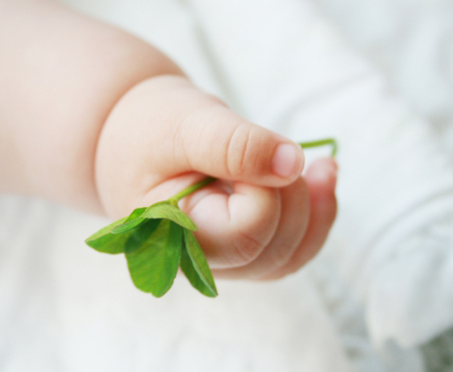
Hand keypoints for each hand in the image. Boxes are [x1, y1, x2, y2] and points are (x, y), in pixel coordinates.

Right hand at [95, 75, 336, 278]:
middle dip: (292, 196)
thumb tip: (293, 164)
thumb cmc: (147, 127)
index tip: (250, 148)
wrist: (132, 134)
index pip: (247, 234)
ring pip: (288, 255)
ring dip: (314, 208)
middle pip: (274, 250)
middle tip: (270, 148)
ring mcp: (220, 259)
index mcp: (172, 237)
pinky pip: (289, 249)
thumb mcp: (187, 123)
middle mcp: (196, 259)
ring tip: (320, 165)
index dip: (265, 190)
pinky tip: (320, 179)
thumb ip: (235, 145)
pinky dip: (315, 216)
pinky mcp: (238, 247)